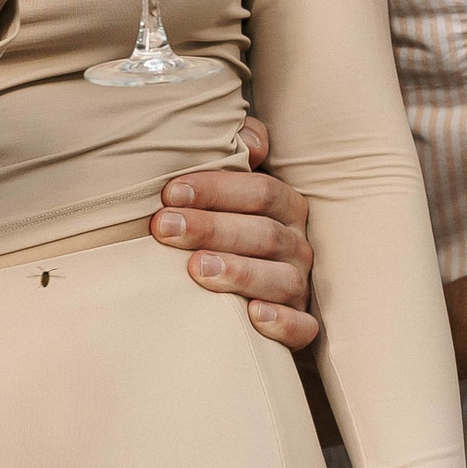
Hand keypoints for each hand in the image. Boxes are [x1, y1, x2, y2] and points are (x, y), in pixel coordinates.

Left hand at [149, 129, 319, 351]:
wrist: (253, 284)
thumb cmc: (232, 226)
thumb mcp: (234, 188)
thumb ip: (237, 155)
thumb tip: (250, 140)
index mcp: (285, 206)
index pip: (259, 191)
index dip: (216, 189)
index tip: (169, 193)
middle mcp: (297, 244)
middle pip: (263, 233)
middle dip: (211, 228)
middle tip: (164, 227)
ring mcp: (300, 286)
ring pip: (282, 279)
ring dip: (238, 272)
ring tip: (196, 268)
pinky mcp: (302, 327)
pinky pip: (302, 327)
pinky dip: (281, 322)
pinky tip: (252, 315)